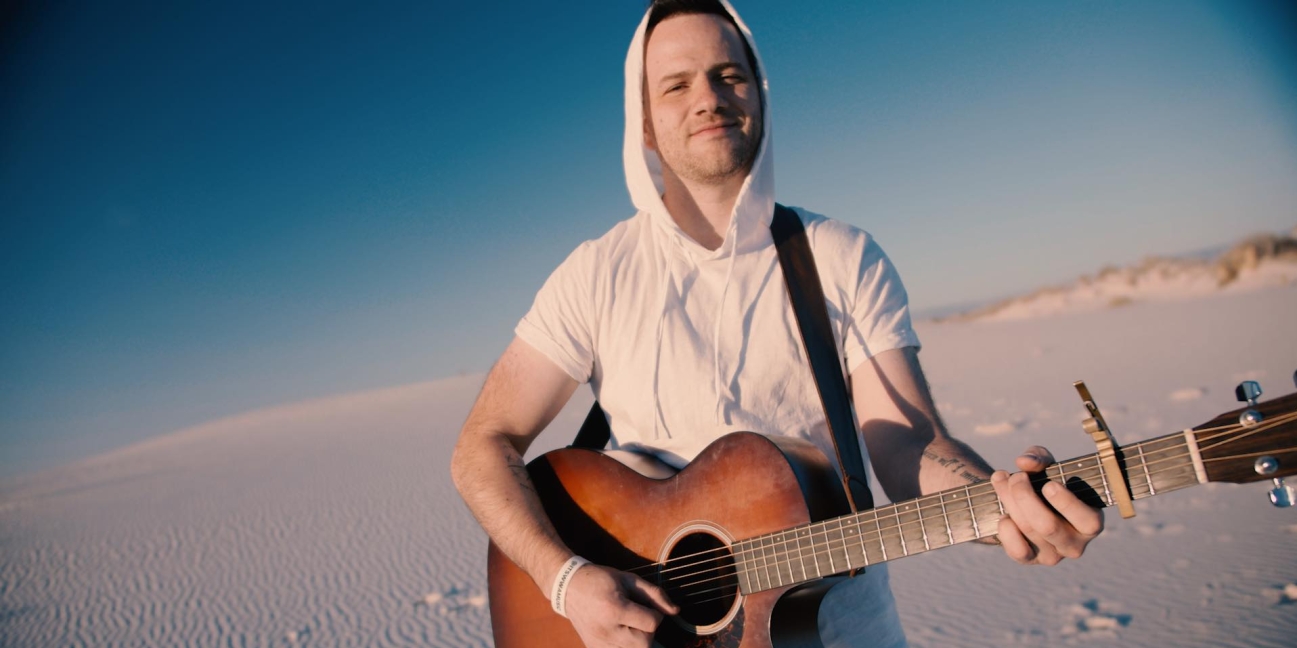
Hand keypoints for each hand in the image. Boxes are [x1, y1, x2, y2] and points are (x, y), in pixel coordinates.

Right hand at [564, 564, 678, 647]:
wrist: (568, 587)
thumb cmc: (601, 579)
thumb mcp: (629, 579)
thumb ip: (655, 594)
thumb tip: (676, 611)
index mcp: (614, 609)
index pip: (651, 623)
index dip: (656, 614)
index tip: (647, 606)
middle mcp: (606, 630)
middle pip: (645, 643)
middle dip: (648, 630)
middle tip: (638, 616)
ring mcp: (599, 643)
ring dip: (638, 639)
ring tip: (628, 624)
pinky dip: (625, 645)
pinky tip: (620, 632)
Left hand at [990, 446, 1103, 565]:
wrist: (1024, 503)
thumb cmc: (1044, 482)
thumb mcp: (1046, 465)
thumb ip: (1039, 457)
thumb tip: (1025, 462)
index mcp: (1091, 522)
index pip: (1088, 521)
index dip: (1067, 503)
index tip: (1048, 485)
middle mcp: (1075, 544)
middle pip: (1048, 526)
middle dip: (1025, 496)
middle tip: (1016, 476)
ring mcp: (1053, 555)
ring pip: (1028, 530)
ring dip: (1010, 502)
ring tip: (1001, 480)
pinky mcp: (1031, 560)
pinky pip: (1018, 551)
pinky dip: (1006, 531)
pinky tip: (1003, 515)